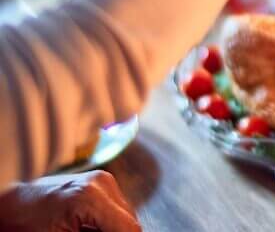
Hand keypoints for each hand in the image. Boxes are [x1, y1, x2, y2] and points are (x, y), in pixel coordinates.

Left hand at [0, 171, 139, 231]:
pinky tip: (85, 229)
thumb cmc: (25, 229)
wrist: (9, 206)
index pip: (130, 228)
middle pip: (130, 221)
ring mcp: (102, 180)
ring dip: (112, 230)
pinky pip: (114, 208)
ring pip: (125, 215)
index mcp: (91, 198)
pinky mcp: (99, 182)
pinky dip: (106, 223)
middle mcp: (102, 183)